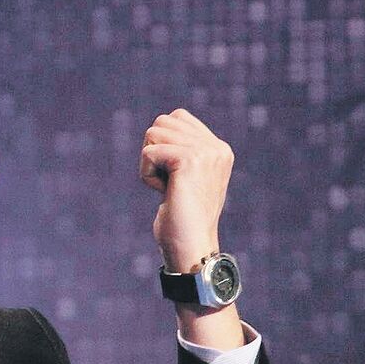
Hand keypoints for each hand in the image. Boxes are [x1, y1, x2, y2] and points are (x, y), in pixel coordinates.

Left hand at [140, 108, 233, 271]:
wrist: (191, 246)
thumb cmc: (181, 219)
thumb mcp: (186, 178)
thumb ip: (181, 150)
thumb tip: (160, 125)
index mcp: (218, 148)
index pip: (177, 117)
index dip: (162, 145)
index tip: (173, 176)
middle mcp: (216, 147)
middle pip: (162, 122)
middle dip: (153, 152)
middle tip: (168, 183)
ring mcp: (205, 152)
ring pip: (153, 134)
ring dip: (149, 164)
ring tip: (167, 187)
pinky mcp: (189, 160)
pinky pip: (148, 153)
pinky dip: (146, 174)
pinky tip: (163, 193)